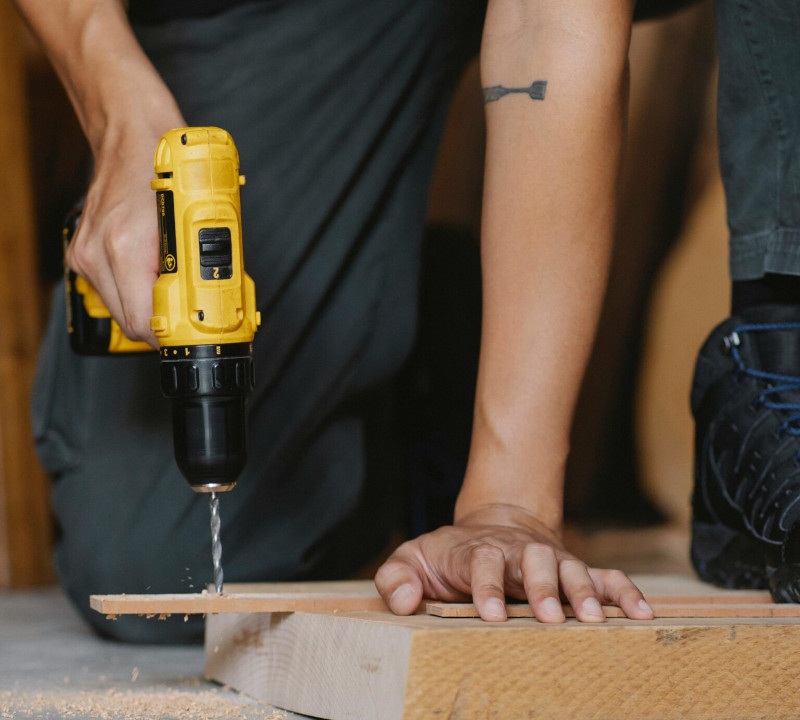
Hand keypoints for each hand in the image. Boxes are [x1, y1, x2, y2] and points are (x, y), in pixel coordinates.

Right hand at [65, 119, 182, 347]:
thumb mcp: (199, 213)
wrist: (129, 130)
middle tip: (192, 314)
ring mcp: (86, 252)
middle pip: (131, 321)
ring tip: (174, 288)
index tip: (194, 332)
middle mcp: (99, 252)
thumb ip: (204, 259)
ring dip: (149, 306)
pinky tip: (153, 274)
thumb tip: (220, 294)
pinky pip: (112, 290)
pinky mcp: (83, 250)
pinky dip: (135, 290)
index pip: (144, 321)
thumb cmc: (164, 162)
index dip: (172, 334)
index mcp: (127, 246)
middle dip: (164, 322)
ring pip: (120, 308)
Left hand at [374, 504, 653, 622]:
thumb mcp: (411, 559)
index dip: (486, 586)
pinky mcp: (573, 568)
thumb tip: (406, 601)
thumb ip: (397, 577)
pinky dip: (624, 591)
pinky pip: (604, 576)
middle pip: (533, 562)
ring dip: (583, 591)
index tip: (491, 614)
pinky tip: (642, 614)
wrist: (488, 527)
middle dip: (543, 588)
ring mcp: (550, 559)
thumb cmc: (446, 555)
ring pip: (571, 567)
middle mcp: (518, 553)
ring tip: (595, 619)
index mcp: (477, 552)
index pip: (482, 563)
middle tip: (550, 617)